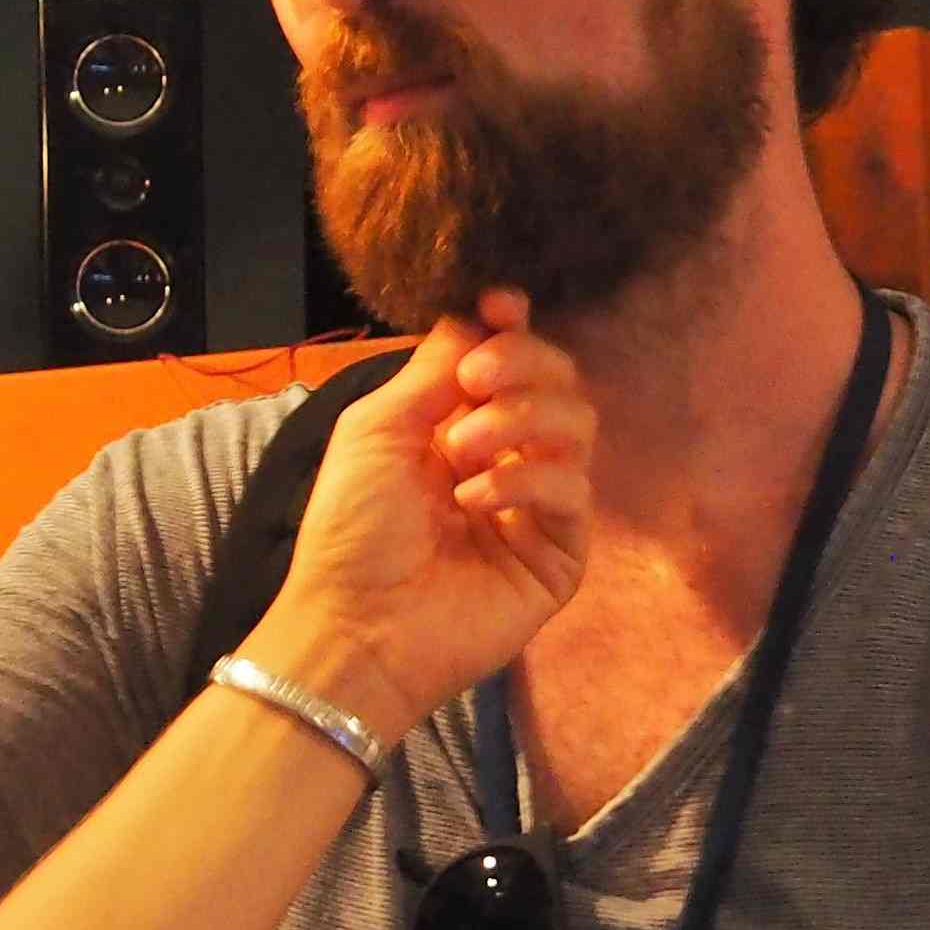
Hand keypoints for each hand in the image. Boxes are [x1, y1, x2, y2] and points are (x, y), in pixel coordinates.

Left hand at [256, 288, 595, 740]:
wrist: (355, 624)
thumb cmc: (351, 529)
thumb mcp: (379, 428)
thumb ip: (435, 370)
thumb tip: (480, 317)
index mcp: (458, 423)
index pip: (512, 358)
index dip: (514, 325)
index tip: (501, 305)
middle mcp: (506, 457)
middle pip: (557, 380)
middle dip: (521, 365)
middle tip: (474, 383)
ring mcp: (538, 507)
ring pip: (578, 426)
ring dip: (519, 421)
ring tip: (460, 453)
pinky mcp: (561, 555)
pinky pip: (574, 491)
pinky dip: (524, 482)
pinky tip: (474, 500)